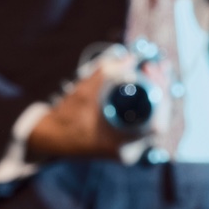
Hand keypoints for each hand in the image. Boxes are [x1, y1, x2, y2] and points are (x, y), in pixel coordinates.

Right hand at [25, 47, 176, 163]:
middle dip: (159, 89)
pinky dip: (144, 101)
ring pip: (151, 118)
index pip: (157, 122)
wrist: (48, 136)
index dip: (160, 94)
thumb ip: (108, 73)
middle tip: (154, 66)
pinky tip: (143, 83)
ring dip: (153, 93)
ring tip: (150, 70)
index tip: (152, 71)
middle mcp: (129, 151)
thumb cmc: (64, 118)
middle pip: (158, 118)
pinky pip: (142, 120)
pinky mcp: (124, 140)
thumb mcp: (84, 92)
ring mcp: (128, 147)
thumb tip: (131, 58)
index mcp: (123, 146)